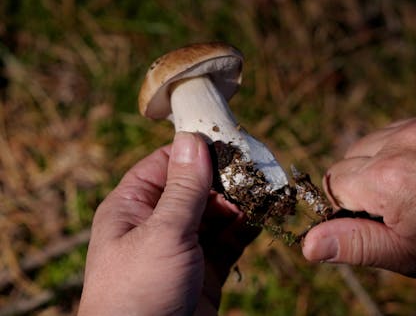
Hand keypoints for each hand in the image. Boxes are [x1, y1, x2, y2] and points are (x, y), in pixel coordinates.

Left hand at [78, 132, 258, 315]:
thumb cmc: (139, 291)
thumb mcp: (162, 233)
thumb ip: (184, 188)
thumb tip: (192, 139)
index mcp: (133, 207)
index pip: (166, 164)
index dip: (196, 151)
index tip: (230, 140)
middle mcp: (157, 223)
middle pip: (196, 188)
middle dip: (226, 179)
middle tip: (258, 169)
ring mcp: (183, 247)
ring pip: (216, 213)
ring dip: (240, 203)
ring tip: (267, 192)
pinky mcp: (204, 269)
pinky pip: (228, 240)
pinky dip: (245, 228)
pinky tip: (264, 216)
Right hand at [302, 107, 415, 284]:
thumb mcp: (413, 254)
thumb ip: (356, 244)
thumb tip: (308, 244)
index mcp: (389, 177)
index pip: (334, 183)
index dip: (349, 207)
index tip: (375, 221)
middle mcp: (406, 138)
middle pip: (353, 157)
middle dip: (364, 183)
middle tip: (400, 208)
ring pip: (379, 139)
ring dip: (386, 162)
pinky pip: (411, 126)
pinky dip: (412, 146)